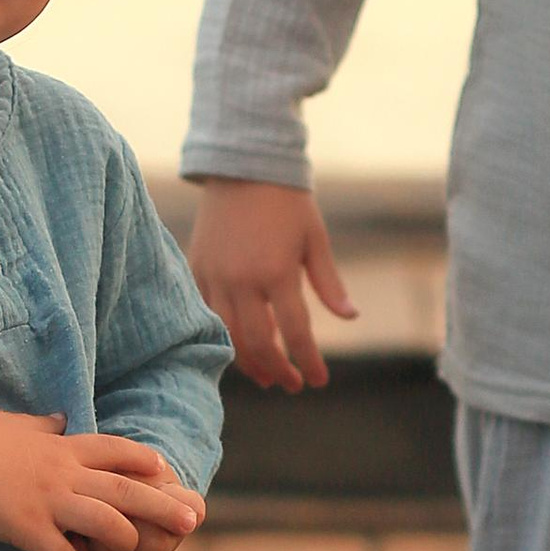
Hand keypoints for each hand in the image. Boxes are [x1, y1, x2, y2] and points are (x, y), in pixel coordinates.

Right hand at [0, 411, 202, 550]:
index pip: (116, 450)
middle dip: (163, 505)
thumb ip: (40, 426)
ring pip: (106, 522)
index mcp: (62, 447)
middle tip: (192, 520)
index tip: (166, 470)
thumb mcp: (13, 423)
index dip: (143, 460)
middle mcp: (64, 472)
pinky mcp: (28, 528)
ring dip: (128, 544)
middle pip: (126, 489)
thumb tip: (56, 420)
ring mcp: (49, 501)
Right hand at [188, 179, 356, 392]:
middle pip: (258, 344)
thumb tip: (351, 318)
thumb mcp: (316, 239)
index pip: (295, 333)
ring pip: (228, 336)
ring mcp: (216, 276)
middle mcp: (243, 280)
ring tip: (267, 376)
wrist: (242, 166)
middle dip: (278, 370)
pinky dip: (224, 337)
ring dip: (249, 363)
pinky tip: (239, 347)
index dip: (308, 362)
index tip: (319, 380)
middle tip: (293, 385)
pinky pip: (207, 315)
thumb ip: (329, 283)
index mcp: (277, 272)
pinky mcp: (198, 270)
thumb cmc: (288, 201)